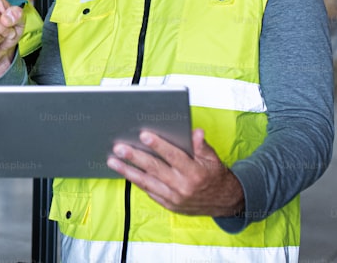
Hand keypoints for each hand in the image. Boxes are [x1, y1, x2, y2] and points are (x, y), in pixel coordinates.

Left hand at [106, 128, 244, 216]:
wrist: (224, 203)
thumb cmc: (216, 177)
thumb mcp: (213, 159)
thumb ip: (201, 146)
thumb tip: (195, 132)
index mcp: (195, 173)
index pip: (174, 156)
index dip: (159, 145)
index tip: (144, 135)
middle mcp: (183, 187)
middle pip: (155, 169)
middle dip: (135, 158)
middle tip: (119, 148)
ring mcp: (174, 198)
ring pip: (147, 182)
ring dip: (128, 171)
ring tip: (112, 161)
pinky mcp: (169, 205)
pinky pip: (149, 192)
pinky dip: (136, 182)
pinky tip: (125, 172)